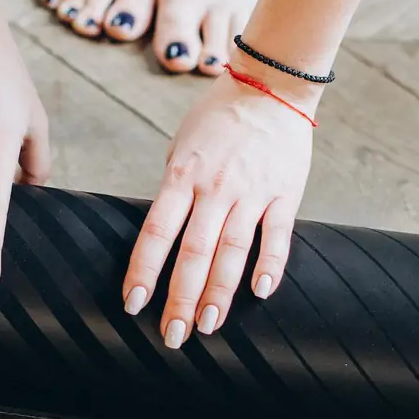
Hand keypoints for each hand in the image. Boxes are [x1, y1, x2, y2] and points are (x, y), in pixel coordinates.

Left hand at [123, 70, 314, 345]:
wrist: (271, 84)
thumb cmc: (220, 116)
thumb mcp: (183, 145)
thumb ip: (175, 185)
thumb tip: (165, 228)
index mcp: (182, 175)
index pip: (157, 232)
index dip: (144, 270)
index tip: (133, 304)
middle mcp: (215, 188)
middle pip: (193, 253)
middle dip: (181, 299)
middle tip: (173, 335)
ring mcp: (251, 192)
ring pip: (232, 252)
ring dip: (219, 294)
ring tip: (209, 327)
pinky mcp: (284, 193)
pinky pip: (277, 236)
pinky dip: (270, 265)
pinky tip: (261, 293)